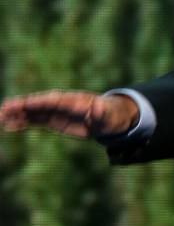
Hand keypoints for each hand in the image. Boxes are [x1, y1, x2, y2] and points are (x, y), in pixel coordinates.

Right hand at [0, 90, 138, 138]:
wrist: (111, 118)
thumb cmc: (111, 116)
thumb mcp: (109, 116)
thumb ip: (101, 112)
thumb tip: (98, 106)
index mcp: (75, 101)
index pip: (54, 100)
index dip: (40, 102)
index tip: (25, 104)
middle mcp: (62, 104)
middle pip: (39, 104)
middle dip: (22, 106)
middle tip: (4, 108)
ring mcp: (56, 112)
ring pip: (33, 112)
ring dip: (17, 114)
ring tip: (0, 117)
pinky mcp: (53, 120)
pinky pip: (35, 120)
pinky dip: (21, 122)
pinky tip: (7, 125)